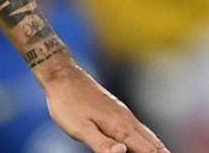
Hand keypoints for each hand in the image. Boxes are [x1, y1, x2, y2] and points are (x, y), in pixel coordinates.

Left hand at [41, 60, 167, 151]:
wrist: (61, 75)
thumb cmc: (66, 102)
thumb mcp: (78, 128)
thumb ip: (101, 143)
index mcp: (120, 127)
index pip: (147, 150)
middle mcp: (126, 119)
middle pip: (153, 142)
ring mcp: (122, 112)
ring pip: (147, 133)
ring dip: (158, 146)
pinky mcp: (116, 108)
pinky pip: (139, 127)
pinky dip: (148, 137)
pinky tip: (145, 140)